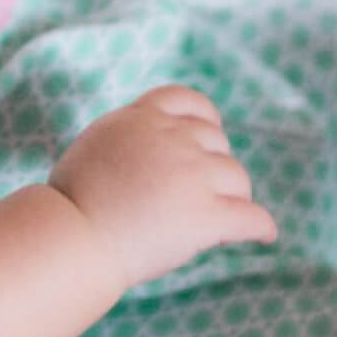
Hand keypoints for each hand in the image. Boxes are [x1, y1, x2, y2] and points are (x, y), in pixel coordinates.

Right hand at [48, 85, 276, 290]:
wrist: (74, 234)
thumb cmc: (71, 201)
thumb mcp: (98, 144)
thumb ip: (130, 137)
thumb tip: (148, 148)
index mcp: (142, 117)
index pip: (188, 100)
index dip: (204, 119)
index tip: (208, 136)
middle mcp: (172, 138)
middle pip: (217, 143)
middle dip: (214, 165)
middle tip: (204, 194)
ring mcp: (192, 175)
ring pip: (237, 179)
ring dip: (234, 197)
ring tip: (225, 218)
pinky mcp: (205, 215)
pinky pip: (251, 218)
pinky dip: (260, 226)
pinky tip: (264, 235)